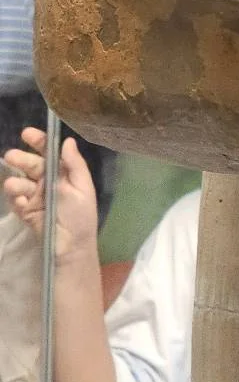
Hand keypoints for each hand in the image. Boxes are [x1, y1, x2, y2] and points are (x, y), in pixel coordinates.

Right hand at [3, 129, 98, 265]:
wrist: (71, 247)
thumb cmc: (80, 216)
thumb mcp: (82, 188)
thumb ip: (75, 165)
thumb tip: (68, 140)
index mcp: (64, 174)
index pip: (49, 153)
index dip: (39, 142)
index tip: (26, 134)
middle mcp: (47, 182)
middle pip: (30, 165)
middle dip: (20, 159)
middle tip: (11, 157)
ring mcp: (35, 196)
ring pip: (19, 182)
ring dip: (15, 182)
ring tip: (15, 186)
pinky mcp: (25, 211)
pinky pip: (16, 201)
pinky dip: (16, 200)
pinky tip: (21, 203)